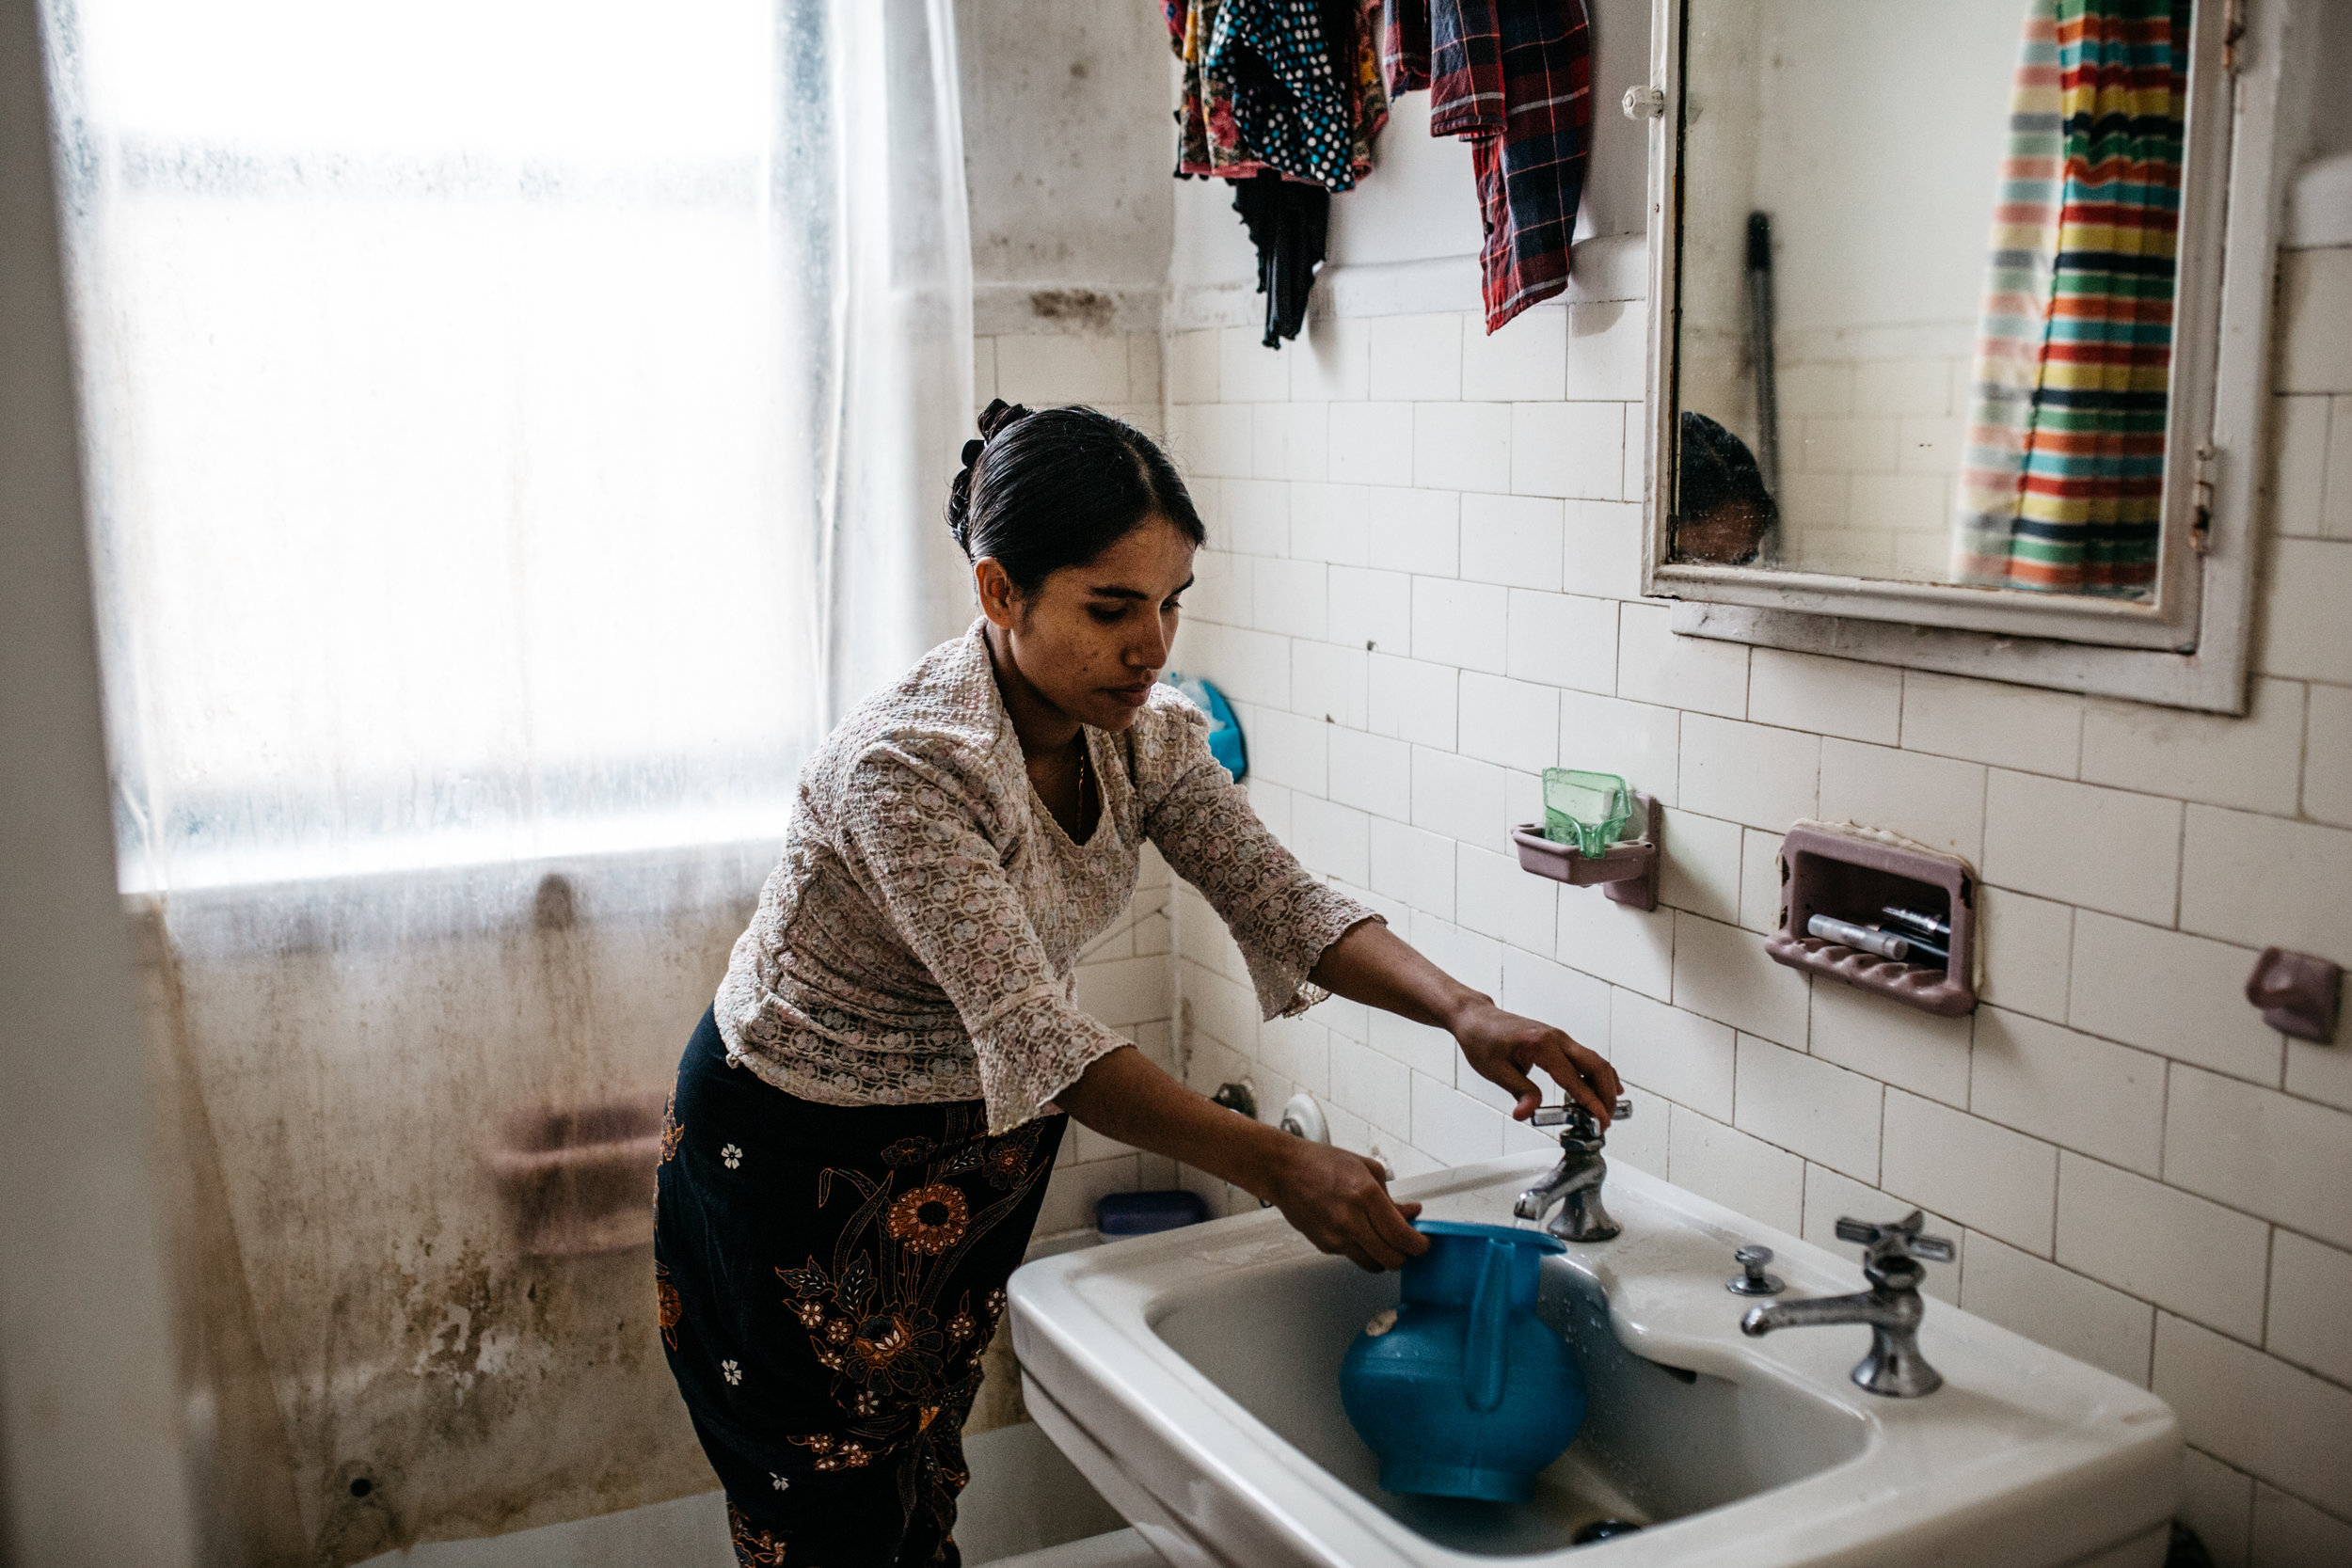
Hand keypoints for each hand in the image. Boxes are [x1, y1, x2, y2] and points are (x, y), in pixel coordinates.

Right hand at [1262, 1140, 1428, 1271]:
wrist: (1284, 1170)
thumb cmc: (1322, 1163)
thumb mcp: (1367, 1169)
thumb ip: (1393, 1198)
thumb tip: (1412, 1213)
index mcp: (1366, 1195)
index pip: (1402, 1236)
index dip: (1419, 1245)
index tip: (1422, 1244)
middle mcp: (1351, 1219)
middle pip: (1391, 1259)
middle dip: (1405, 1256)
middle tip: (1408, 1246)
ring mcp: (1335, 1236)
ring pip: (1373, 1265)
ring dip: (1384, 1257)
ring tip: (1384, 1241)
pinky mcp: (1324, 1245)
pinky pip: (1353, 1256)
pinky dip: (1362, 1249)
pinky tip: (1358, 1232)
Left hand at [1451, 1001, 1622, 1124]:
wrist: (1476, 1018)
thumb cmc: (1482, 1040)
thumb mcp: (1496, 1071)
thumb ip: (1520, 1091)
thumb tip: (1527, 1113)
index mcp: (1541, 1045)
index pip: (1575, 1079)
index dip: (1591, 1103)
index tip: (1600, 1121)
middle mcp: (1556, 1038)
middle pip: (1596, 1066)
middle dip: (1606, 1095)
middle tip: (1606, 1119)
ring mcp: (1559, 1037)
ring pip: (1594, 1060)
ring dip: (1605, 1085)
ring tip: (1606, 1109)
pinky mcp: (1557, 1040)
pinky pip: (1585, 1057)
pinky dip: (1597, 1074)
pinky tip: (1602, 1087)